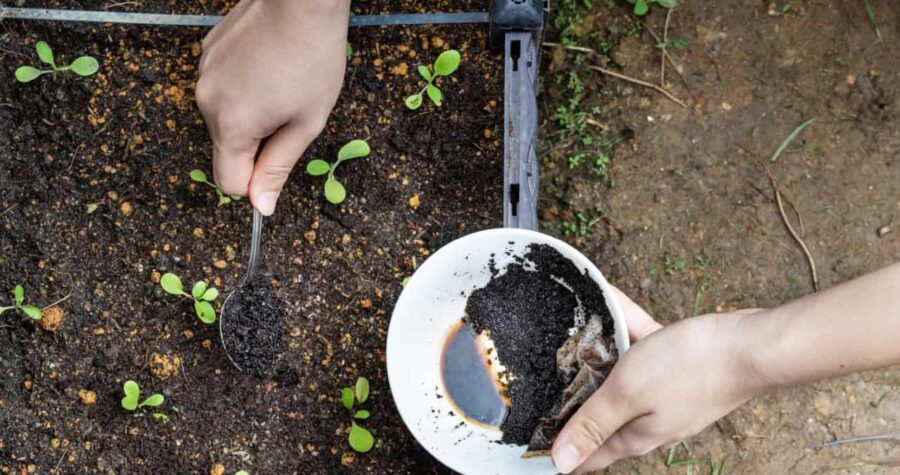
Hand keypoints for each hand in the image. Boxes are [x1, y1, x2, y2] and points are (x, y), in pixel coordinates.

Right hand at [196, 0, 349, 214]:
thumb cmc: (312, 58)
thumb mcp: (306, 123)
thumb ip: (278, 167)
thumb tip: (261, 206)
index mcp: (231, 126)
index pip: (228, 183)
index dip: (255, 181)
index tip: (277, 162)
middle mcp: (206, 101)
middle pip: (226, 148)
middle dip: (256, 142)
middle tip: (288, 112)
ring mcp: (202, 74)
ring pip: (224, 116)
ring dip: (250, 112)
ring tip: (280, 83)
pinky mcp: (206, 53)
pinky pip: (222, 87)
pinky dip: (243, 86)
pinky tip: (267, 64)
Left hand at [552, 295, 765, 472]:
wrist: (751, 344)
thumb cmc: (690, 368)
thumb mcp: (628, 393)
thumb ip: (593, 424)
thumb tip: (562, 464)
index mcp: (635, 435)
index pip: (590, 455)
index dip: (561, 450)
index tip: (534, 440)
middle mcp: (650, 420)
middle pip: (602, 411)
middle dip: (575, 395)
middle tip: (546, 376)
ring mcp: (667, 394)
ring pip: (622, 374)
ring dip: (600, 354)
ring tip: (576, 331)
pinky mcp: (680, 368)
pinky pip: (642, 347)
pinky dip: (628, 329)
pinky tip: (613, 303)